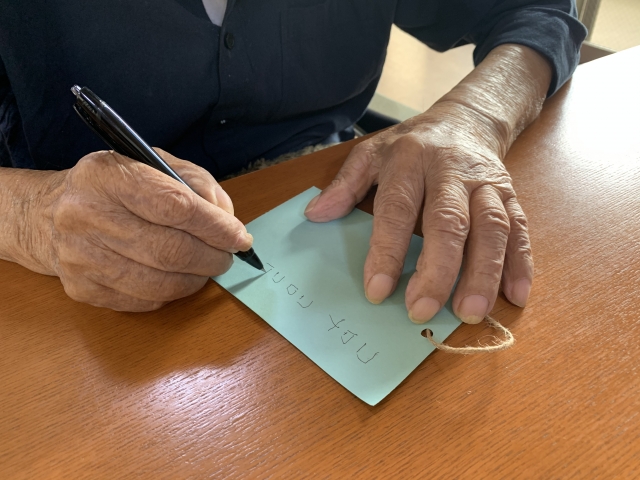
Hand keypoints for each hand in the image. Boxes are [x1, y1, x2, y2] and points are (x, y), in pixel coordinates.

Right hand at [33, 149, 251, 310]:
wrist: (46, 216)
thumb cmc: (110, 188)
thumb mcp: (150, 163)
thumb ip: (194, 182)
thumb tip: (226, 216)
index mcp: (106, 176)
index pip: (175, 206)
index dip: (216, 226)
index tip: (240, 237)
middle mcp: (86, 216)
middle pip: (171, 250)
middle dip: (212, 257)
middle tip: (227, 256)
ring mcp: (81, 257)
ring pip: (160, 281)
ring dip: (197, 278)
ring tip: (208, 267)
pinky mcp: (83, 289)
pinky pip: (144, 300)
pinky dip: (173, 292)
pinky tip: (178, 278)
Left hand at [304, 101, 532, 323]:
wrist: (466, 119)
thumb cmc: (412, 144)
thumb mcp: (372, 152)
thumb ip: (345, 183)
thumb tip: (316, 214)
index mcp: (410, 160)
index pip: (397, 209)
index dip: (387, 251)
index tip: (378, 291)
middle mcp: (451, 171)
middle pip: (449, 222)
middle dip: (437, 270)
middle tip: (422, 311)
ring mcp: (486, 184)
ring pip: (491, 228)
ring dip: (484, 272)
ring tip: (471, 313)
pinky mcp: (511, 195)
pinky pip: (520, 230)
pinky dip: (520, 264)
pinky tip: (515, 296)